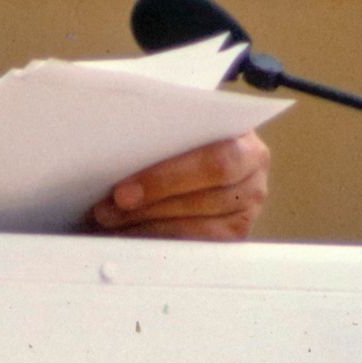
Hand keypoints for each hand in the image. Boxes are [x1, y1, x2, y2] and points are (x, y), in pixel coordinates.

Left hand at [89, 130, 269, 239]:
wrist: (197, 145)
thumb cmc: (179, 128)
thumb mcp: (174, 116)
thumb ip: (155, 122)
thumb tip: (110, 131)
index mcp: (244, 138)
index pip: (214, 161)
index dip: (166, 178)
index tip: (121, 192)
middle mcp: (253, 176)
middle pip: (206, 198)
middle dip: (151, 206)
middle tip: (108, 210)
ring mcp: (247, 208)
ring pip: (202, 227)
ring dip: (150, 226)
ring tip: (112, 222)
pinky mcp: (236, 233)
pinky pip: (201, 246)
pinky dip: (163, 241)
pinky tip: (133, 235)